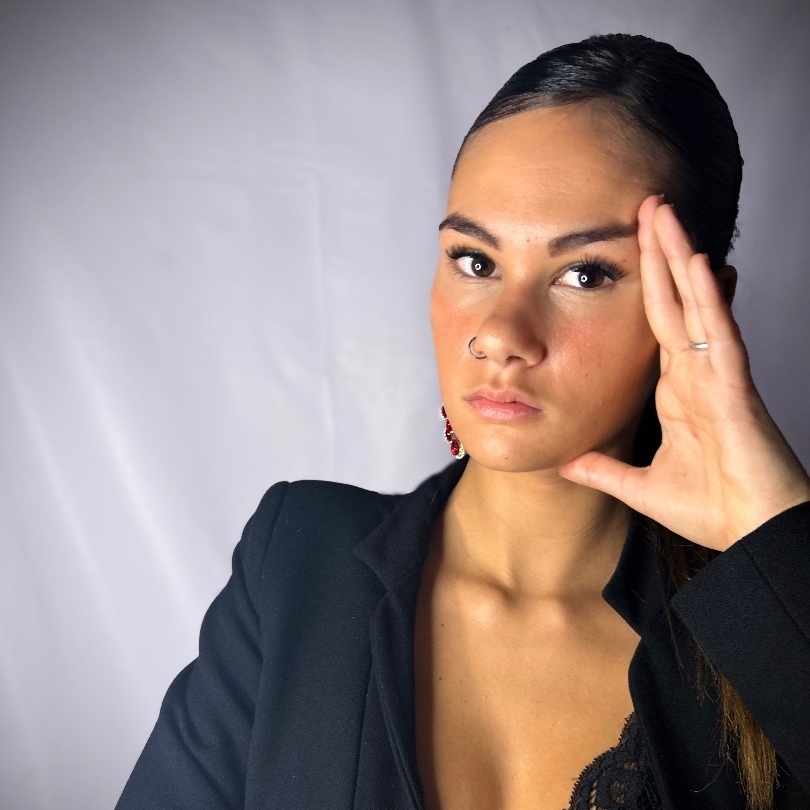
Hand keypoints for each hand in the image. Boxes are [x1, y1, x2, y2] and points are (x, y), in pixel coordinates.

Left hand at [559, 195, 809, 550]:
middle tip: (645, 204)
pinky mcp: (735, 390)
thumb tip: (568, 462)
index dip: (645, 282)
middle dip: (659, 252)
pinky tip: (698, 264)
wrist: (752, 536)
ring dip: (680, 258)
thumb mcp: (641, 486)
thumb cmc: (714, 508)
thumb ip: (604, 470)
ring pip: (697, 304)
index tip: (629, 245)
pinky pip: (721, 336)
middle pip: (675, 299)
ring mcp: (718, 375)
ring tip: (664, 212)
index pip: (657, 322)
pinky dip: (710, 299)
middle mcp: (697, 372)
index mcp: (678, 388)